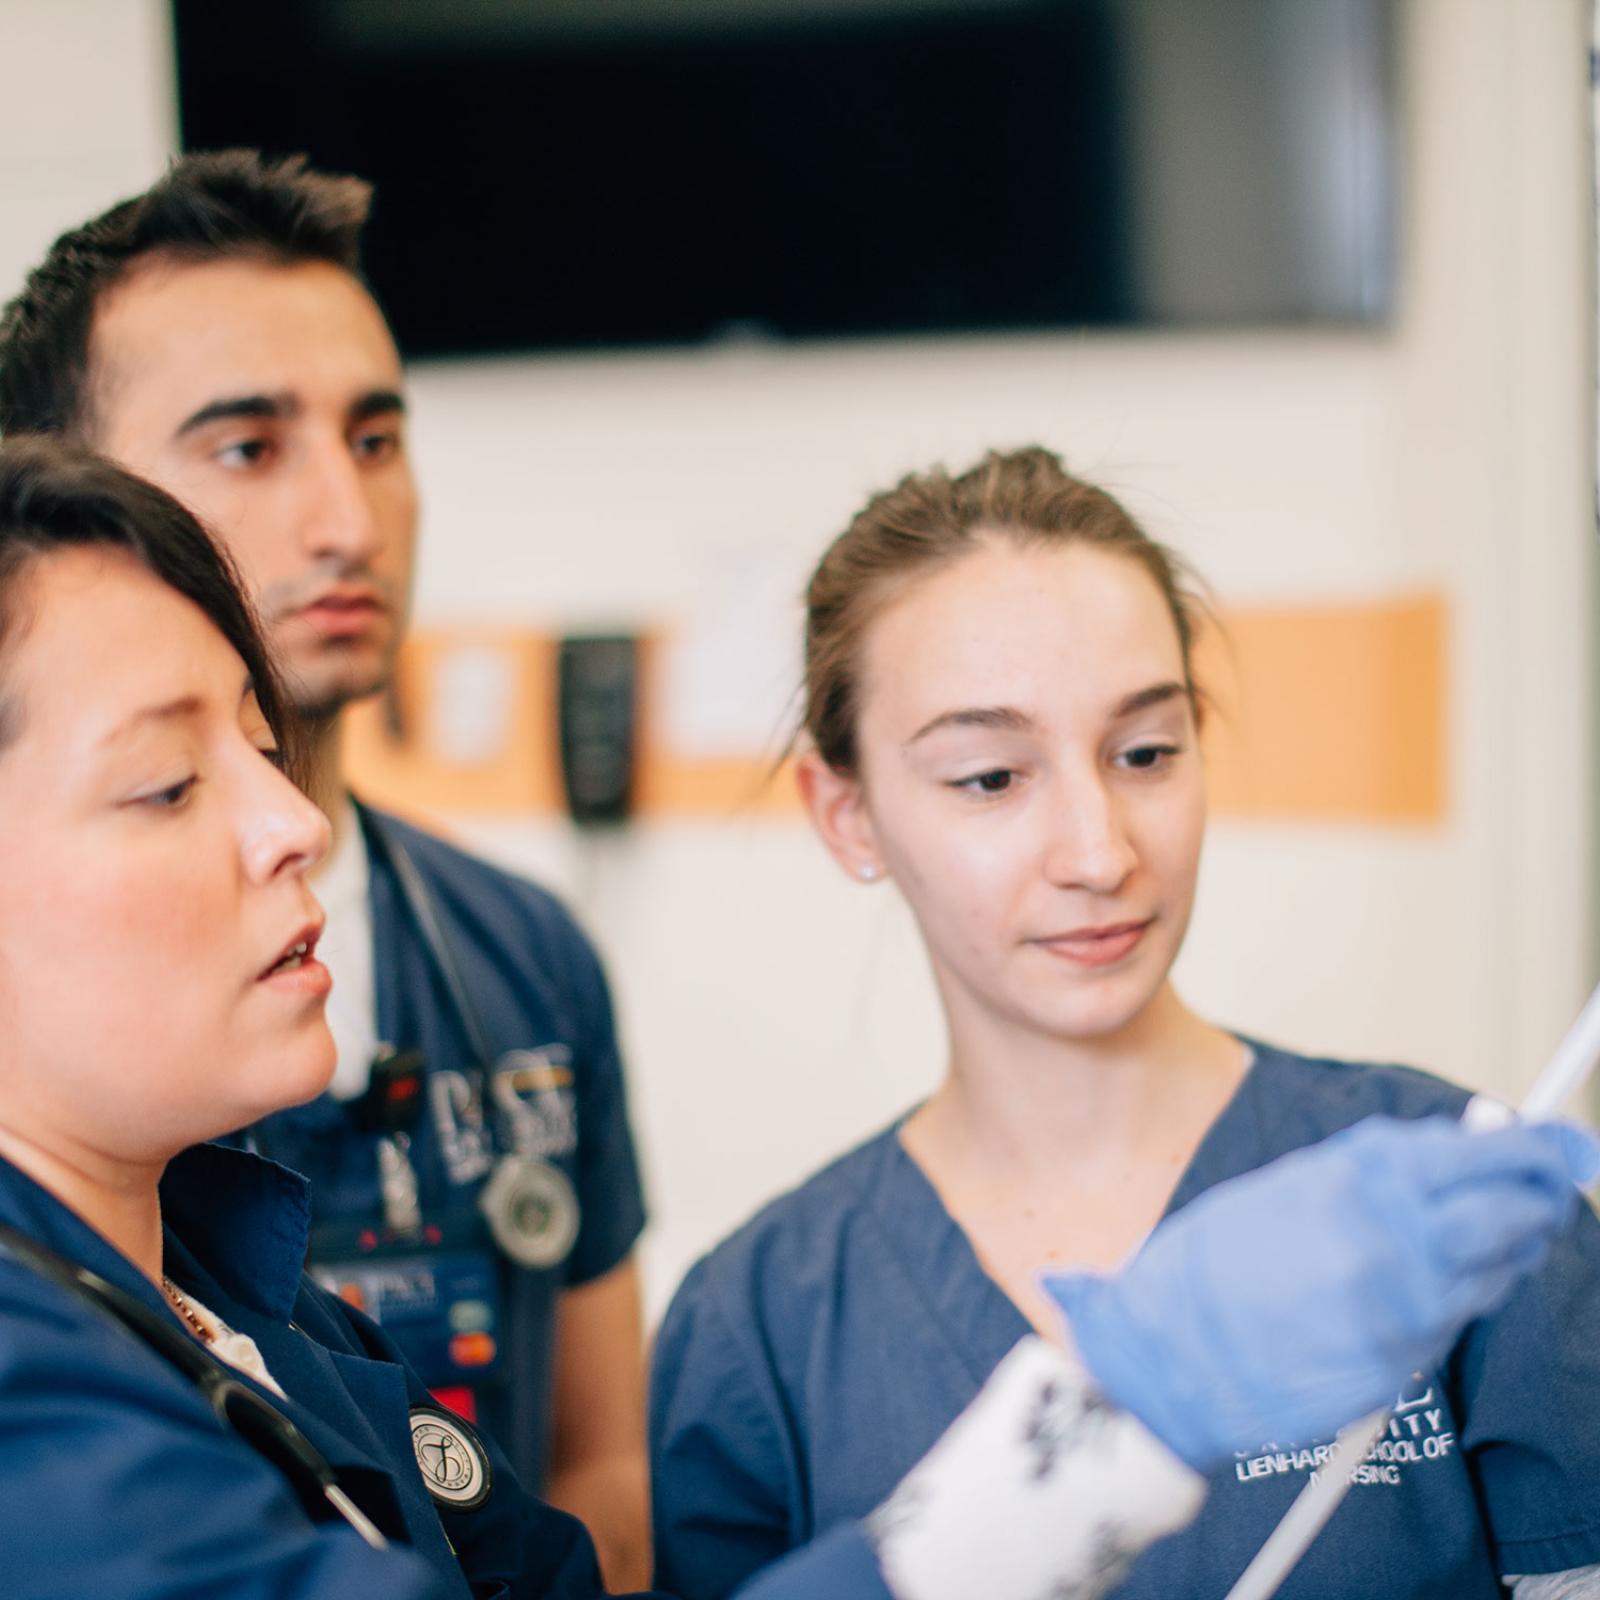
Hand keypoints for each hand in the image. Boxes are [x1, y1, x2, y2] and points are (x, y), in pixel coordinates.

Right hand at [1044, 1115, 1599, 1469]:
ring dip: (1508, 1248)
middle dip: (1539, 1198)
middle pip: (1513, 1214)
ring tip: (1493, 1233)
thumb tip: (1450, 1150)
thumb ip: (1375, 1170)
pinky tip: (1433, 1282)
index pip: (1485, 1155)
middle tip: (1544, 1188)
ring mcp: (1406, 1308)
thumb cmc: (1215, 1263)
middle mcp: (1395, 1241)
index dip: (1534, 1148)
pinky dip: (1459, 1295)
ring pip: (1496, 1271)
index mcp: (1361, 1180)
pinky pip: (1454, 1320)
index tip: (1556, 1144)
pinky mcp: (1404, 1365)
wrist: (1173, 1351)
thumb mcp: (1290, 1186)